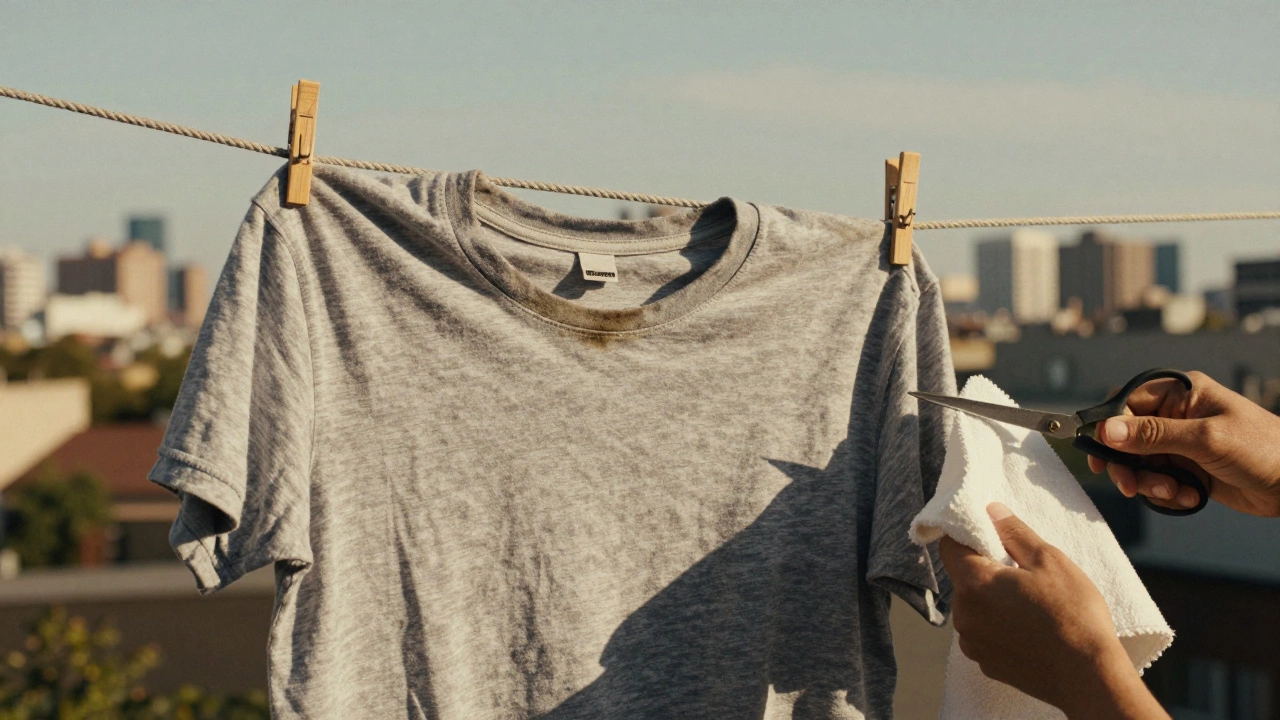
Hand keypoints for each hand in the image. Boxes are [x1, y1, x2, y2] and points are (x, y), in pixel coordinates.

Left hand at [939, 503, 1169, 719]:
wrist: (1089, 677)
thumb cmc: (1073, 615)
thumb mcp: (1049, 561)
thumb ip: (1014, 532)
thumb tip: (991, 510)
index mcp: (974, 583)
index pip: (949, 546)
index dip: (965, 535)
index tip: (988, 535)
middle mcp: (963, 614)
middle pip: (963, 578)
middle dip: (985, 569)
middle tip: (1021, 572)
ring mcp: (971, 642)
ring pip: (973, 606)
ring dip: (991, 600)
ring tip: (1029, 604)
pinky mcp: (984, 663)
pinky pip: (982, 633)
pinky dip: (997, 626)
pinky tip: (1027, 629)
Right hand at [1086, 370, 1279, 515]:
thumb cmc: (1263, 449)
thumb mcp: (1206, 439)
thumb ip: (1153, 434)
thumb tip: (1105, 430)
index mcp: (1179, 393)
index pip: (1124, 402)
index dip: (1107, 427)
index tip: (1100, 454)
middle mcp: (1174, 415)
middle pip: (1124, 437)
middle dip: (1127, 464)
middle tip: (1130, 486)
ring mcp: (1179, 444)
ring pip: (1138, 464)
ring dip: (1150, 483)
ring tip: (1177, 492)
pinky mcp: (1185, 469)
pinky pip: (1156, 482)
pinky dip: (1167, 494)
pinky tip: (1191, 497)